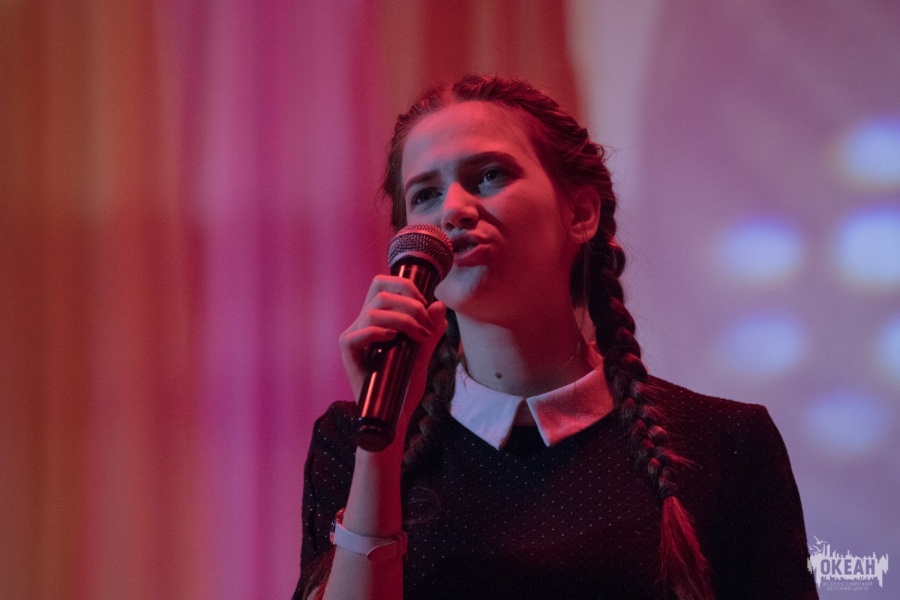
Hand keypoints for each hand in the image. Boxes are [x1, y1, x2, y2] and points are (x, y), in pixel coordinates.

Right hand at [340, 275, 447, 427]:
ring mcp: (354, 338)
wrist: (395, 415)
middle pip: (379, 290)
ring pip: (374, 311)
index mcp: (377, 319)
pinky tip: (393, 340)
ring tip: (418, 336)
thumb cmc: (404, 385)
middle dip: (409, 301)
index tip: (426, 305)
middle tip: (425, 323)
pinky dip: (379, 332)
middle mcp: (363, 324)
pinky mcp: (348, 354)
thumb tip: (440, 305)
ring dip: (403, 319)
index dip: (405, 285)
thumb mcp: (423, 353)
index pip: (382, 284)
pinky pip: (359, 333)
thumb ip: (430, 330)